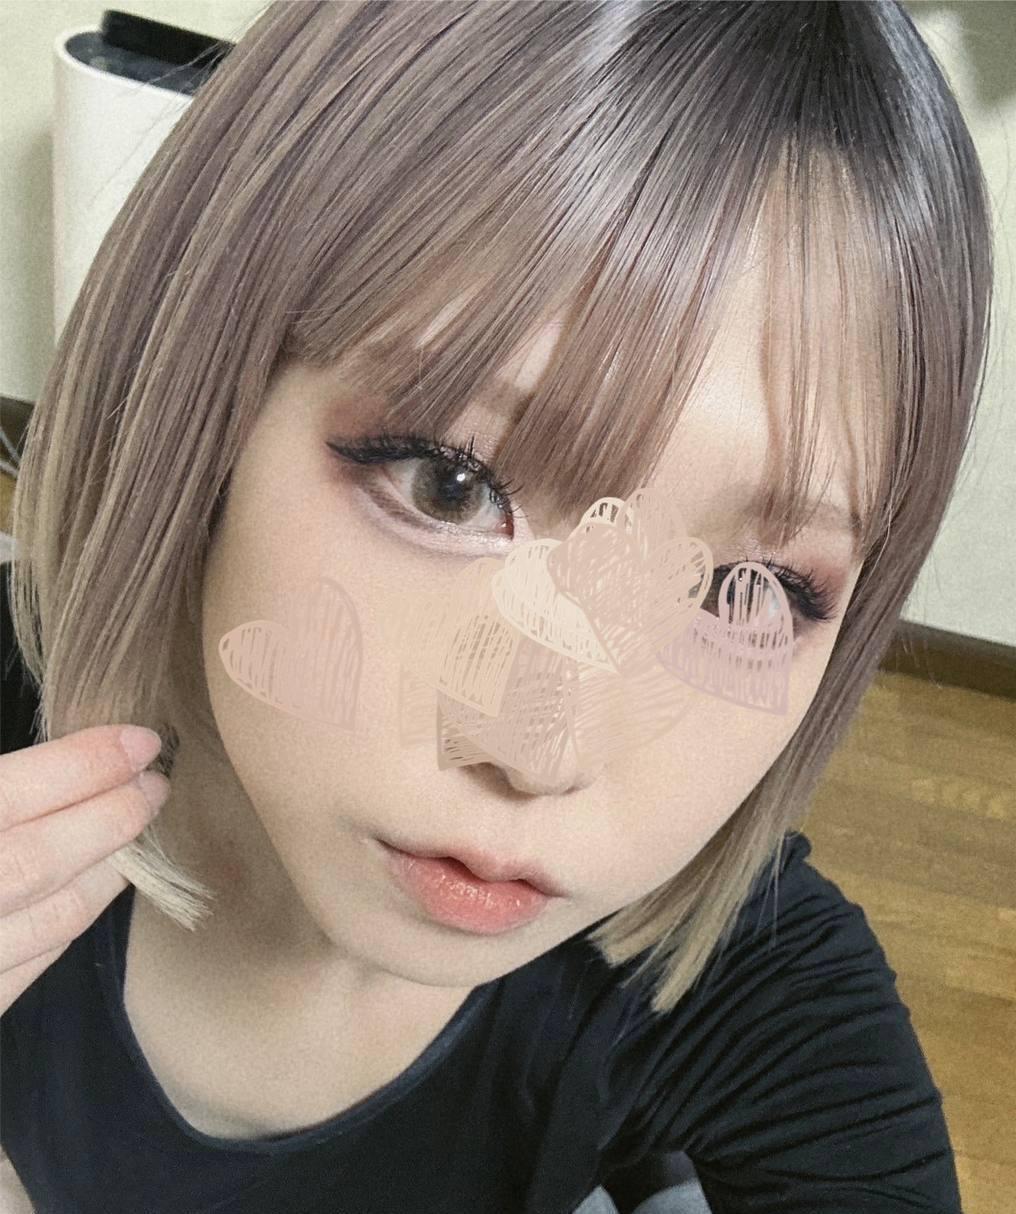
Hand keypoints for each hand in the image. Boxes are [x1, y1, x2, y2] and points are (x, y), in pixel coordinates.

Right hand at [0, 724, 168, 1015]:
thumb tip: (69, 756)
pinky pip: (32, 965)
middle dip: (110, 817)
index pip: (8, 798)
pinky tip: (103, 882)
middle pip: (38, 862)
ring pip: (50, 918)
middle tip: (156, 782)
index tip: (140, 741)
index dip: (81, 766)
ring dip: (108, 868)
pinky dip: (76, 916)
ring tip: (141, 822)